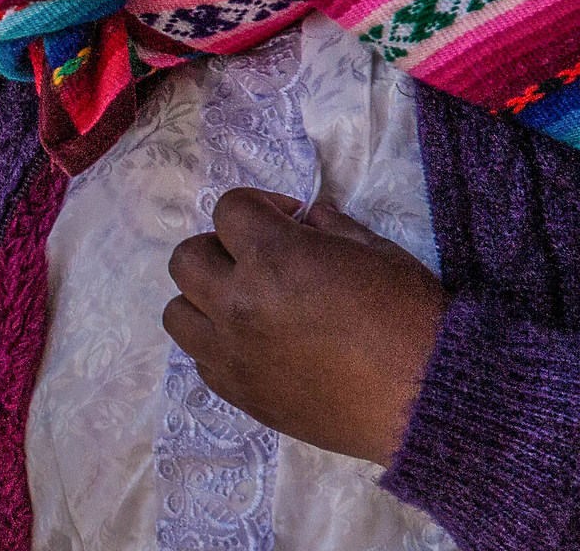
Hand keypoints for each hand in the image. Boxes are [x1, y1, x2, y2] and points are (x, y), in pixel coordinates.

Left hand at [164, 186, 445, 464]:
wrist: (431, 402)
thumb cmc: (414, 319)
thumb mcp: (375, 251)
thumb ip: (328, 228)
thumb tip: (303, 218)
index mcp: (273, 257)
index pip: (228, 209)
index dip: (259, 206)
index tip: (287, 219)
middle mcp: (239, 303)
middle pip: (187, 258)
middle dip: (221, 249)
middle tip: (259, 261)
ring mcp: (233, 352)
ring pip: (178, 312)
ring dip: (205, 299)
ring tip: (246, 305)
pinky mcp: (240, 393)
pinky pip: (200, 359)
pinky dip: (218, 345)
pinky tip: (256, 345)